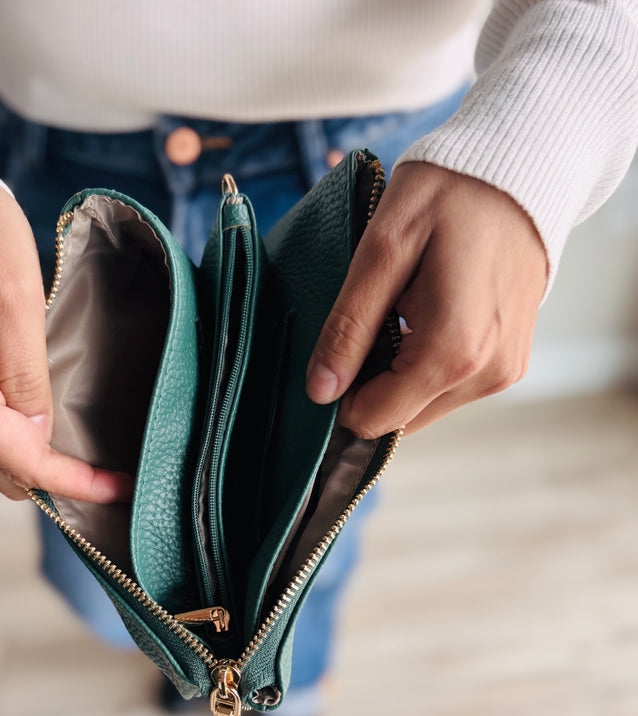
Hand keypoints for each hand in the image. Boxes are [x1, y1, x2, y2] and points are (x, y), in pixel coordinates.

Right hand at [0, 179, 131, 500]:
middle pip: (3, 470)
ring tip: (97, 464)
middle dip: (60, 480)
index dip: (71, 480)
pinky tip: (60, 434)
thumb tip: (39, 430)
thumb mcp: (14, 294)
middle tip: (115, 477)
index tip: (118, 486)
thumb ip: (26, 371)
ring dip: (44, 464)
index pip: (17, 457)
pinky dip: (26, 442)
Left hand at [306, 162, 547, 435]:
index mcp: (452, 352)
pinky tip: (428, 313)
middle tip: (374, 316)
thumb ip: (349, 327)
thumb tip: (319, 393)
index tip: (339, 343)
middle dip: (371, 381)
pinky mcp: (510, 363)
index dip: (340, 391)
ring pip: (422, 406)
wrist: (524, 167)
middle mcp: (485, 375)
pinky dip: (426, 363)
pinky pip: (450, 388)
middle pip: (398, 419)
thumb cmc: (451, 193)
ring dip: (398, 372)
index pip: (372, 419)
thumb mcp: (383, 250)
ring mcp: (503, 372)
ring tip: (406, 308)